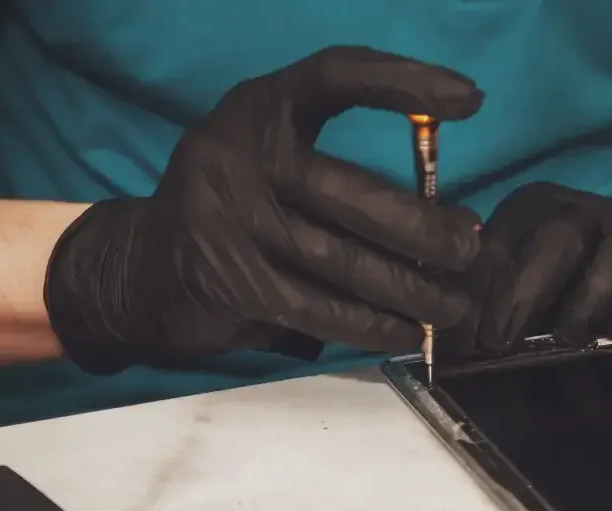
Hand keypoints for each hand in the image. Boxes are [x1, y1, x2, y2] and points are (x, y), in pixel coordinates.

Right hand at [44, 47, 483, 374]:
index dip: (403, 83)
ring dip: (412, 291)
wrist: (142, 270)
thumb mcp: (271, 165)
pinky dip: (372, 325)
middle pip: (356, 193)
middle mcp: (239, 155)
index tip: (467, 99)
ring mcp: (230, 221)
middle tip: (469, 250)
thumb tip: (448, 220)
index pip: (335, 75)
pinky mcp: (230, 283)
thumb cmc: (236, 214)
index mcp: (257, 110)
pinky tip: (405, 334)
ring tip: (452, 305)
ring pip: (346, 262)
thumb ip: (337, 174)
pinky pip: (321, 309)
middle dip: (427, 230)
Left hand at [445, 182, 611, 356]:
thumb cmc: (559, 287)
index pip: (503, 242)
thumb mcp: (510, 287)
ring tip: (571, 338)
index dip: (488, 292)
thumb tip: (446, 353)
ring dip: (592, 301)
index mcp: (532, 211)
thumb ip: (481, 308)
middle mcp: (584, 211)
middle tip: (507, 345)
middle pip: (562, 234)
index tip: (480, 343)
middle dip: (528, 293)